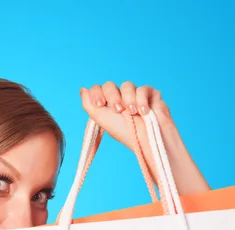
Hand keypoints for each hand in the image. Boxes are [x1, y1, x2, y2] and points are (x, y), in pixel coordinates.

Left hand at [80, 81, 209, 194]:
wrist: (148, 139)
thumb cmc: (125, 133)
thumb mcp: (102, 120)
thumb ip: (88, 104)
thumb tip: (83, 89)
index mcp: (107, 104)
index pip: (97, 89)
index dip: (97, 93)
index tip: (100, 104)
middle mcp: (120, 98)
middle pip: (109, 85)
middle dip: (112, 97)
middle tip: (118, 111)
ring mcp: (135, 95)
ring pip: (127, 85)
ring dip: (128, 99)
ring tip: (133, 113)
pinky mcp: (150, 94)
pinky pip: (142, 88)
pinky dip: (142, 100)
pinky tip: (144, 112)